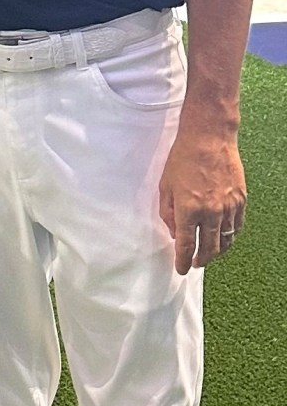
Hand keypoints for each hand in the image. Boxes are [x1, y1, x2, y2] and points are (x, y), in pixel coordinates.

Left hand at [158, 118, 245, 272]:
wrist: (209, 137)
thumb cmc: (183, 158)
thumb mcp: (165, 186)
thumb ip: (168, 213)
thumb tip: (174, 232)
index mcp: (189, 209)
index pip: (186, 245)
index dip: (182, 260)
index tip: (181, 269)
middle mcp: (211, 212)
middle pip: (209, 248)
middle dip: (201, 259)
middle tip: (195, 262)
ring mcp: (229, 206)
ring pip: (225, 240)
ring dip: (217, 251)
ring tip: (209, 253)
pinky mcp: (240, 199)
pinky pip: (237, 226)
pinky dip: (230, 236)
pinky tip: (224, 238)